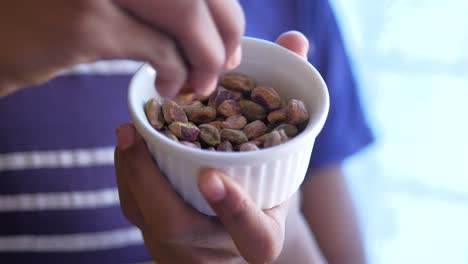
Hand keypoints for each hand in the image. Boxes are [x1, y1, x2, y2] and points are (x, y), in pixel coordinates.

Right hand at [0, 0, 243, 96]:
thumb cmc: (49, 12)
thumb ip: (156, 1)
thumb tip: (215, 25)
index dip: (225, 7)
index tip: (230, 37)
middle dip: (226, 30)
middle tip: (226, 63)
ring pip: (187, 16)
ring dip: (205, 56)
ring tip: (201, 83)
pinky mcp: (86, 23)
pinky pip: (159, 50)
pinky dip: (176, 73)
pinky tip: (169, 87)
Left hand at [114, 31, 310, 262]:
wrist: (244, 218)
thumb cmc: (268, 181)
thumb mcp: (285, 152)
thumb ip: (290, 96)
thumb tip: (294, 42)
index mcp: (262, 234)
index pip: (255, 238)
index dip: (236, 211)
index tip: (212, 177)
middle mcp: (220, 247)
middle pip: (179, 229)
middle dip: (150, 181)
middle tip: (135, 135)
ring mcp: (184, 246)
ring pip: (148, 219)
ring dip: (132, 172)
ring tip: (128, 131)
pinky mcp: (158, 235)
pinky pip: (135, 209)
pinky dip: (129, 173)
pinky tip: (130, 143)